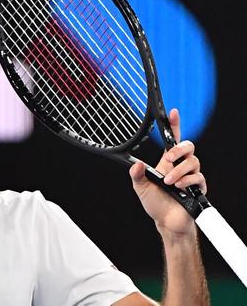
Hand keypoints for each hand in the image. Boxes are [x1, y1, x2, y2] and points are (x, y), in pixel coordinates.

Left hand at [129, 109, 206, 237]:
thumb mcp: (141, 188)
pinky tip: (179, 187)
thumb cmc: (155, 203)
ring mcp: (190, 176)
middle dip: (179, 149)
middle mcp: (180, 166)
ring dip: (179, 171)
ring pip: (193, 162)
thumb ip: (137, 175)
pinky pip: (198, 178)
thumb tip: (136, 165)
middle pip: (188, 146)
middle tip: (167, 159)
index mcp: (166, 163)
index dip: (174, 126)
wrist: (167, 222)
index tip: (173, 112)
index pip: (172, 140)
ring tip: (169, 182)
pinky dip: (187, 181)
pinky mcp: (198, 188)